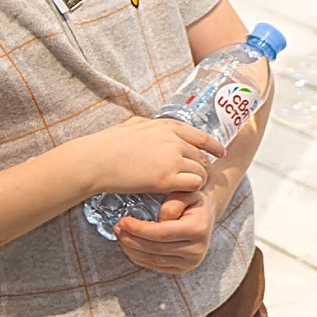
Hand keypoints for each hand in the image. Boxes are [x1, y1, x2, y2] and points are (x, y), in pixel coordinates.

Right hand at [83, 116, 221, 200]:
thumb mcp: (133, 124)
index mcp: (168, 127)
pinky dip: (191, 190)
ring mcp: (172, 160)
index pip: (201, 136)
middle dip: (204, 168)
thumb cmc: (108, 144)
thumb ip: (148, 124)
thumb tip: (150, 122)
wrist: (96, 160)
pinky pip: (193, 185)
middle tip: (201, 178)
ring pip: (201, 171)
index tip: (220, 152)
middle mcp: (174, 141)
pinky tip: (182, 193)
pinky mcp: (166, 179)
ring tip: (190, 188)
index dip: (214, 146)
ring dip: (198, 180)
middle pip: (203, 157)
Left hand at [116, 187, 216, 274]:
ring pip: (153, 259)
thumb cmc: (193, 202)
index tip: (123, 222)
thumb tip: (161, 218)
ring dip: (132, 250)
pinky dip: (139, 258)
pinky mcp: (182, 269)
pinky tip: (130, 247)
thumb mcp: (187, 193)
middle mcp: (197, 249)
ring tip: (121, 236)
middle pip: (155, 248)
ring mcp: (190, 262)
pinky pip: (156, 266)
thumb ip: (174, 202)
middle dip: (132, 239)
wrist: (206, 216)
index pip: (162, 233)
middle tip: (118, 228)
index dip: (139, 229)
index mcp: (198, 229)